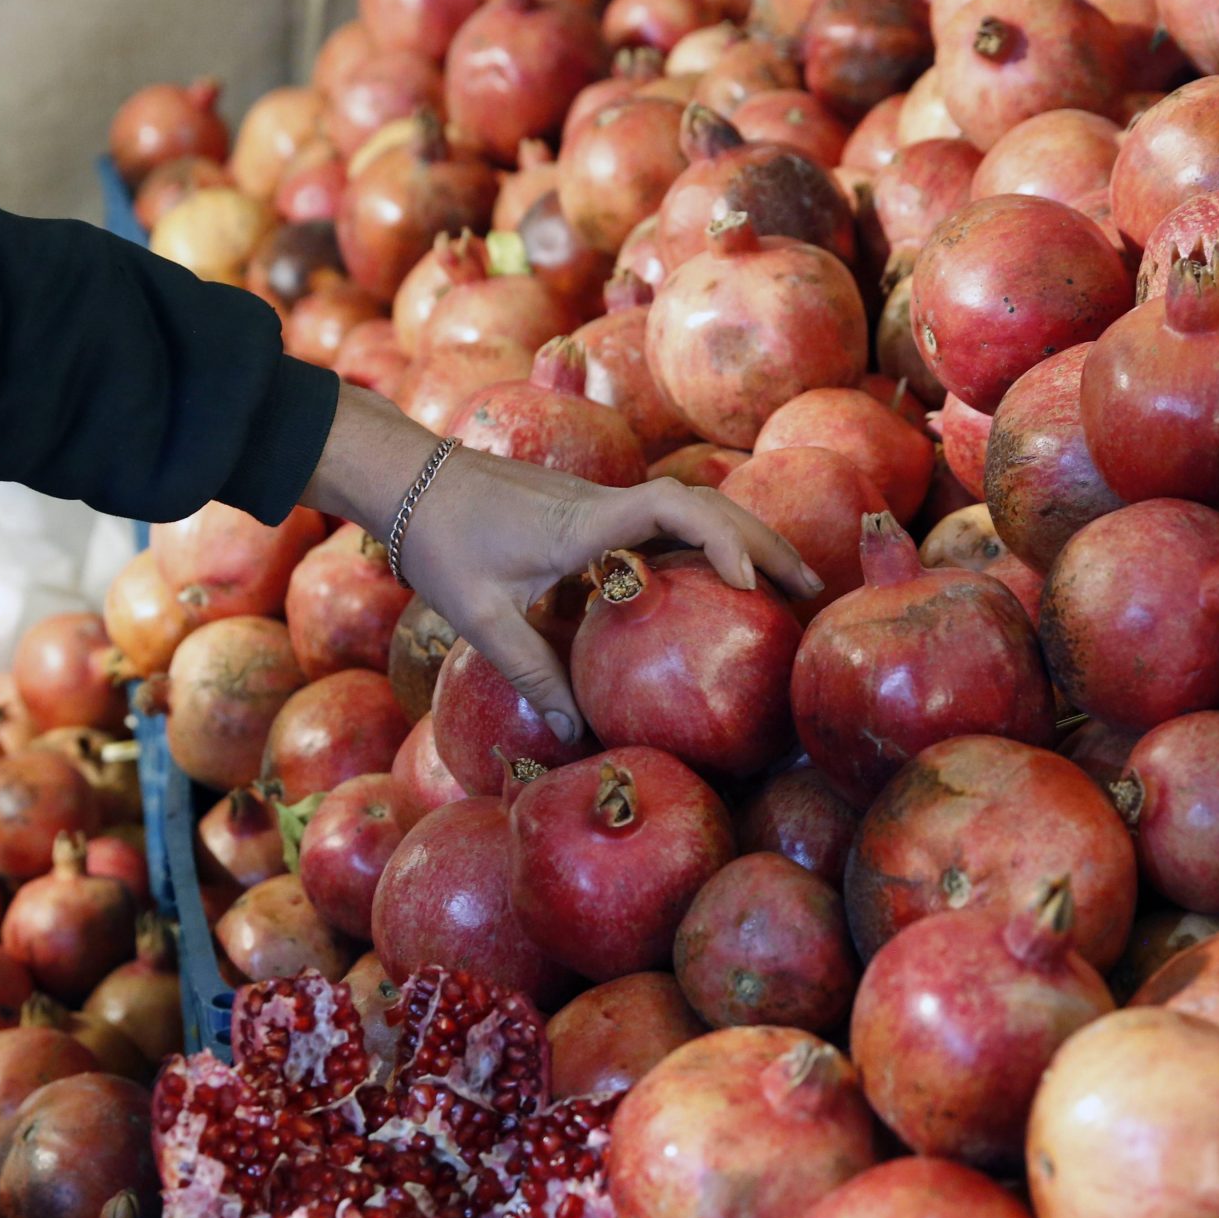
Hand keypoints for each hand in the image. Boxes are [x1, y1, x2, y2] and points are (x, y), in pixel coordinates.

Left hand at [301, 383, 816, 742]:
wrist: (407, 479)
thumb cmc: (439, 539)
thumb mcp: (479, 615)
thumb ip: (530, 672)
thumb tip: (575, 738)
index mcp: (584, 522)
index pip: (673, 510)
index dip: (721, 543)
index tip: (751, 591)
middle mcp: (604, 506)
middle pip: (705, 505)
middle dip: (763, 544)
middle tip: (811, 592)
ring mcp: (601, 505)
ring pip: (691, 510)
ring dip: (742, 541)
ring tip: (788, 587)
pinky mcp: (591, 514)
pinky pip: (665, 522)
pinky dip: (705, 544)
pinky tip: (723, 584)